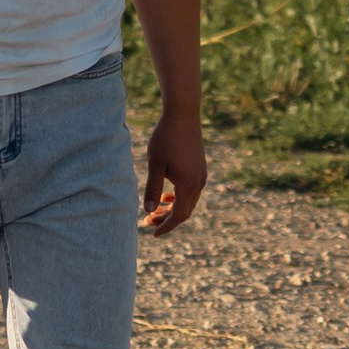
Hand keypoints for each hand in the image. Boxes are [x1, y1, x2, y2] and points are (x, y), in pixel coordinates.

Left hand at [141, 110, 207, 235]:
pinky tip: (166, 195)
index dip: (166, 226)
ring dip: (172, 208)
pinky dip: (178, 197)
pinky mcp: (199, 167)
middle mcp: (198, 183)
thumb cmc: (165, 138)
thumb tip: (148, 211)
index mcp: (188, 185)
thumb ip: (152, 189)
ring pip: (188, 201)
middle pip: (185, 210)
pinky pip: (190, 190)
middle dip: (167, 219)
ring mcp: (201, 175)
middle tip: (147, 223)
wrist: (183, 115)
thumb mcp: (155, 165)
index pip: (179, 215)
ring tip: (154, 211)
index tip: (153, 233)